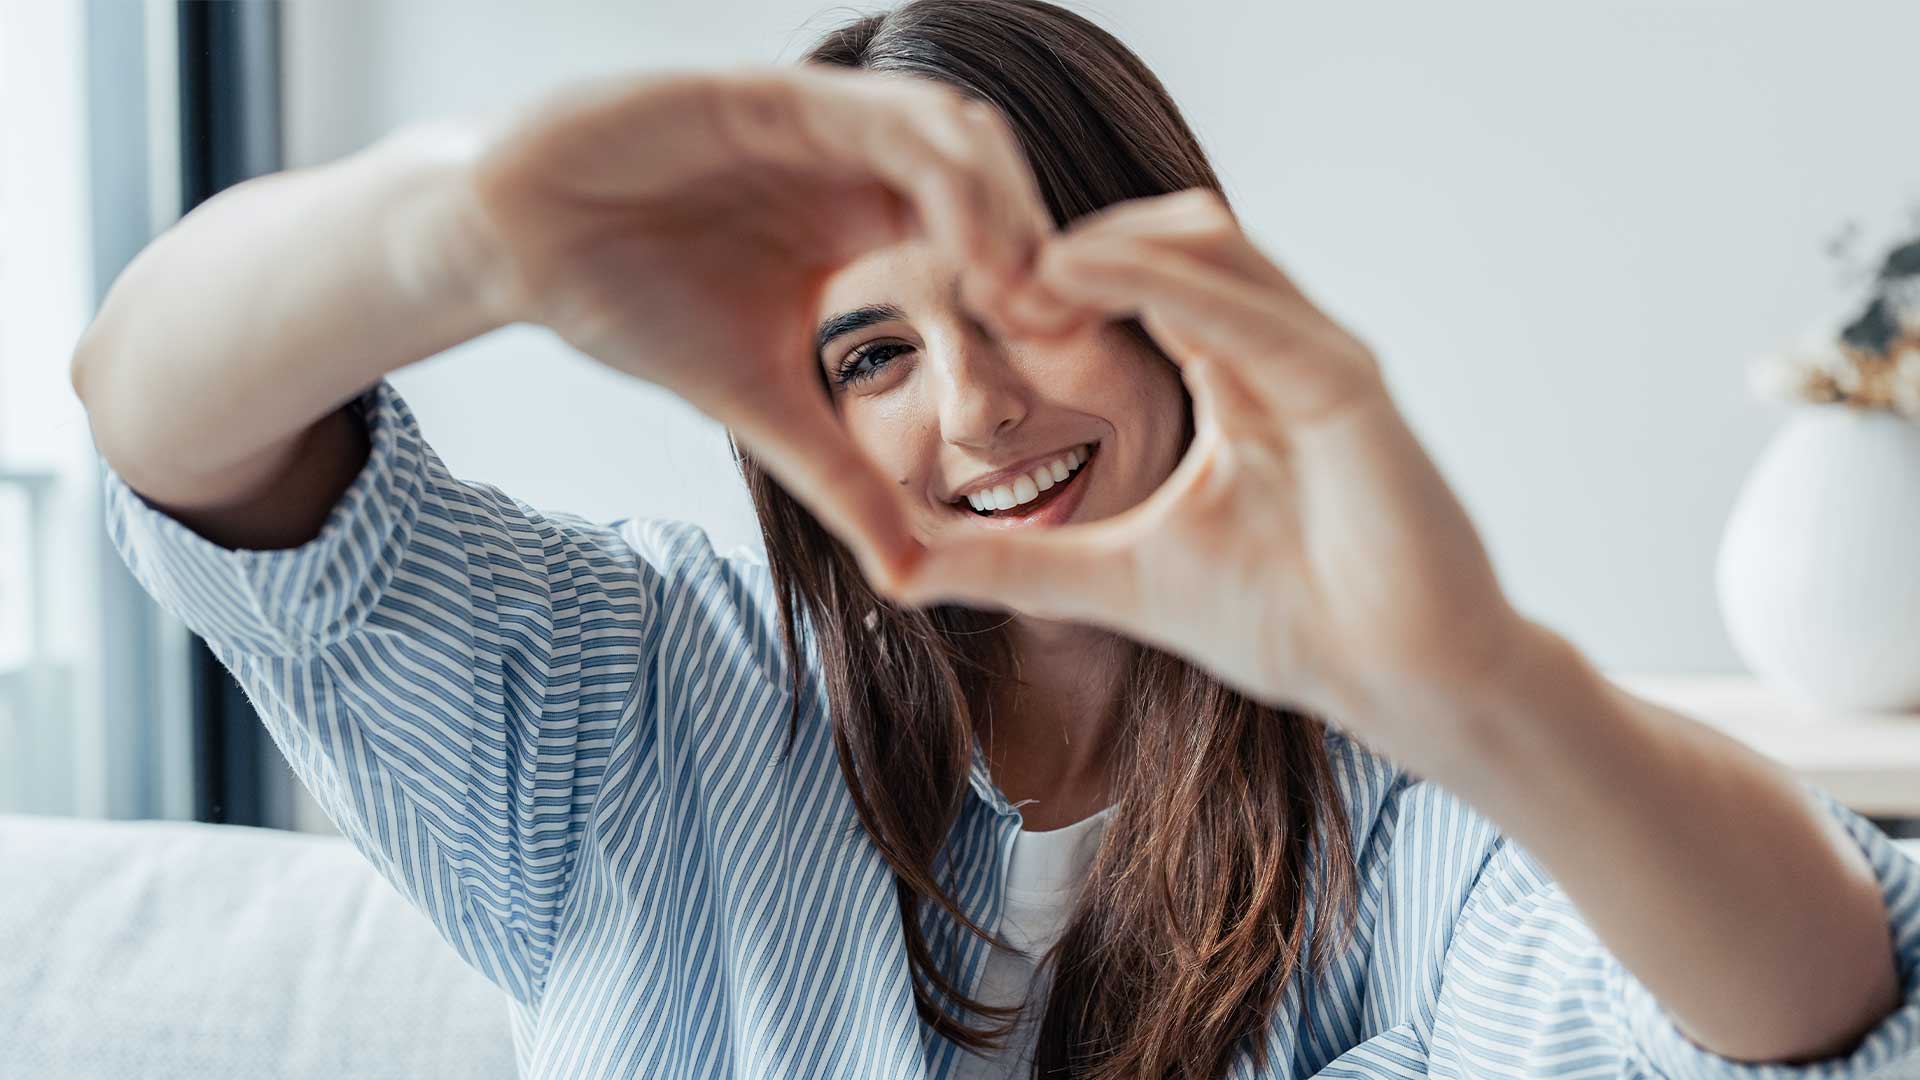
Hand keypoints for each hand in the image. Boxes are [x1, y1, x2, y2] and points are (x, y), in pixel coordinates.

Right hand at [461, 67, 1060, 586]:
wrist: (518, 248)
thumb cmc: (632, 303)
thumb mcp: (763, 407)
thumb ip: (843, 480)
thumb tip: (910, 579)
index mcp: (863, 214)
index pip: (986, 229)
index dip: (1033, 282)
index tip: (1059, 354)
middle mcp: (854, 159)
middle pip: (992, 173)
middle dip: (1037, 240)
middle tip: (1057, 323)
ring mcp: (818, 120)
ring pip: (954, 131)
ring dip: (1002, 203)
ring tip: (1014, 290)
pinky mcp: (772, 96)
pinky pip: (881, 118)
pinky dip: (937, 173)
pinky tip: (957, 247)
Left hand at [890, 189, 1530, 751]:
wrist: (1396, 683)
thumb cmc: (1288, 622)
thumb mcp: (1119, 580)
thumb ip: (1016, 565)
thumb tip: (898, 569)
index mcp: (1233, 374)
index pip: (1137, 284)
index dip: (1052, 279)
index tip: (969, 301)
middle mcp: (1276, 347)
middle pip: (1166, 237)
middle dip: (1068, 245)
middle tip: (980, 276)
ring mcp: (1315, 355)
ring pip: (1206, 244)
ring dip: (1103, 245)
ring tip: (1014, 272)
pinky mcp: (1346, 382)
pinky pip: (1245, 308)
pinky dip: (1159, 282)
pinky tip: (1076, 281)